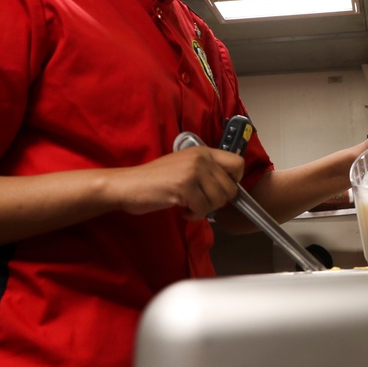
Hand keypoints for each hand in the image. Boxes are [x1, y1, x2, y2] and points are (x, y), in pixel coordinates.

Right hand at [111, 147, 243, 218]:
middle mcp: (201, 158)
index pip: (238, 163)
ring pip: (218, 200)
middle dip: (217, 201)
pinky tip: (183, 210)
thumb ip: (207, 172)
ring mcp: (193, 171)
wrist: (129, 185)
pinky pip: (203, 209)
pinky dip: (194, 215)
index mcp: (203, 151)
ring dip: (205, 209)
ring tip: (189, 205)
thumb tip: (230, 188)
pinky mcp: (184, 186)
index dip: (234, 181)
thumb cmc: (156, 180)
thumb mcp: (185, 167)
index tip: (220, 190)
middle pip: (230, 188)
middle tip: (200, 202)